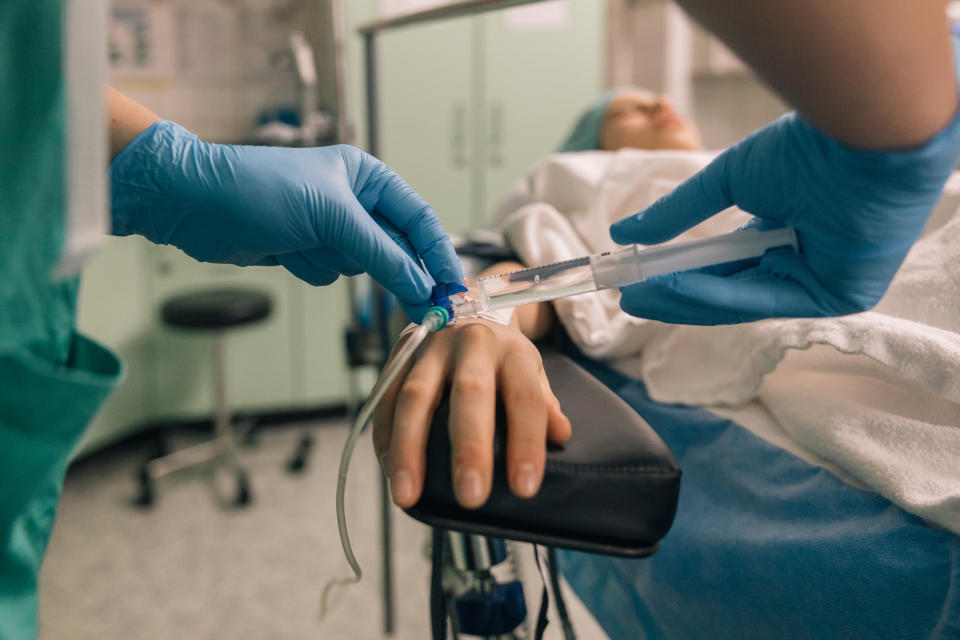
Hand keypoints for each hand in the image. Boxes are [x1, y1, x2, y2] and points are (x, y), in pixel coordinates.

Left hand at [110, 121, 462, 320]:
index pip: (418, 218)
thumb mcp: (331, 217)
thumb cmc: (258, 190)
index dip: (438, 253)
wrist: (192, 204)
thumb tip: (420, 284)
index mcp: (366, 177)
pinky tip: (287, 252)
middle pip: (395, 247)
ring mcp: (328, 226)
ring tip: (307, 244)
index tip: (452, 288)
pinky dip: (312, 268)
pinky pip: (329, 273)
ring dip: (339, 262)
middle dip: (397, 271)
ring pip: (362, 264)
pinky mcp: (304, 248)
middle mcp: (352, 200)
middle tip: (425, 308)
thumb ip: (382, 253)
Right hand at [372, 318, 570, 509]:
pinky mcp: (398, 356)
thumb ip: (543, 403)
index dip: (526, 443)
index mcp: (512, 350)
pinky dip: (384, 437)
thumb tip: (560, 435)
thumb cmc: (500, 355)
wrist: (463, 308)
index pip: (524, 397)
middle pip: (470, 393)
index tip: (524, 488)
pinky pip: (384, 398)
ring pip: (414, 396)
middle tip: (471, 497)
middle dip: (469, 447)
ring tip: (407, 495)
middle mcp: (471, 344)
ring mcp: (430, 348)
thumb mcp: (530, 370)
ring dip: (409, 449)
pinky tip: (390, 471)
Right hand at [609, 110, 959, 324]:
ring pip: (741, 301)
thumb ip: (677, 213)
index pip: (725, 266)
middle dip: (675, 296)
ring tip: (636, 299)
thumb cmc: (804, 147)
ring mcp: (819, 281)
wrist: (861, 133)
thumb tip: (623, 234)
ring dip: (685, 300)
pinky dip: (715, 296)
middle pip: (728, 291)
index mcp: (785, 230)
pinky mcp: (835, 296)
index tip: (637, 279)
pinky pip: (763, 300)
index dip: (678, 275)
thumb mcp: (727, 181)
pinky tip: (672, 288)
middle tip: (628, 300)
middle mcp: (803, 260)